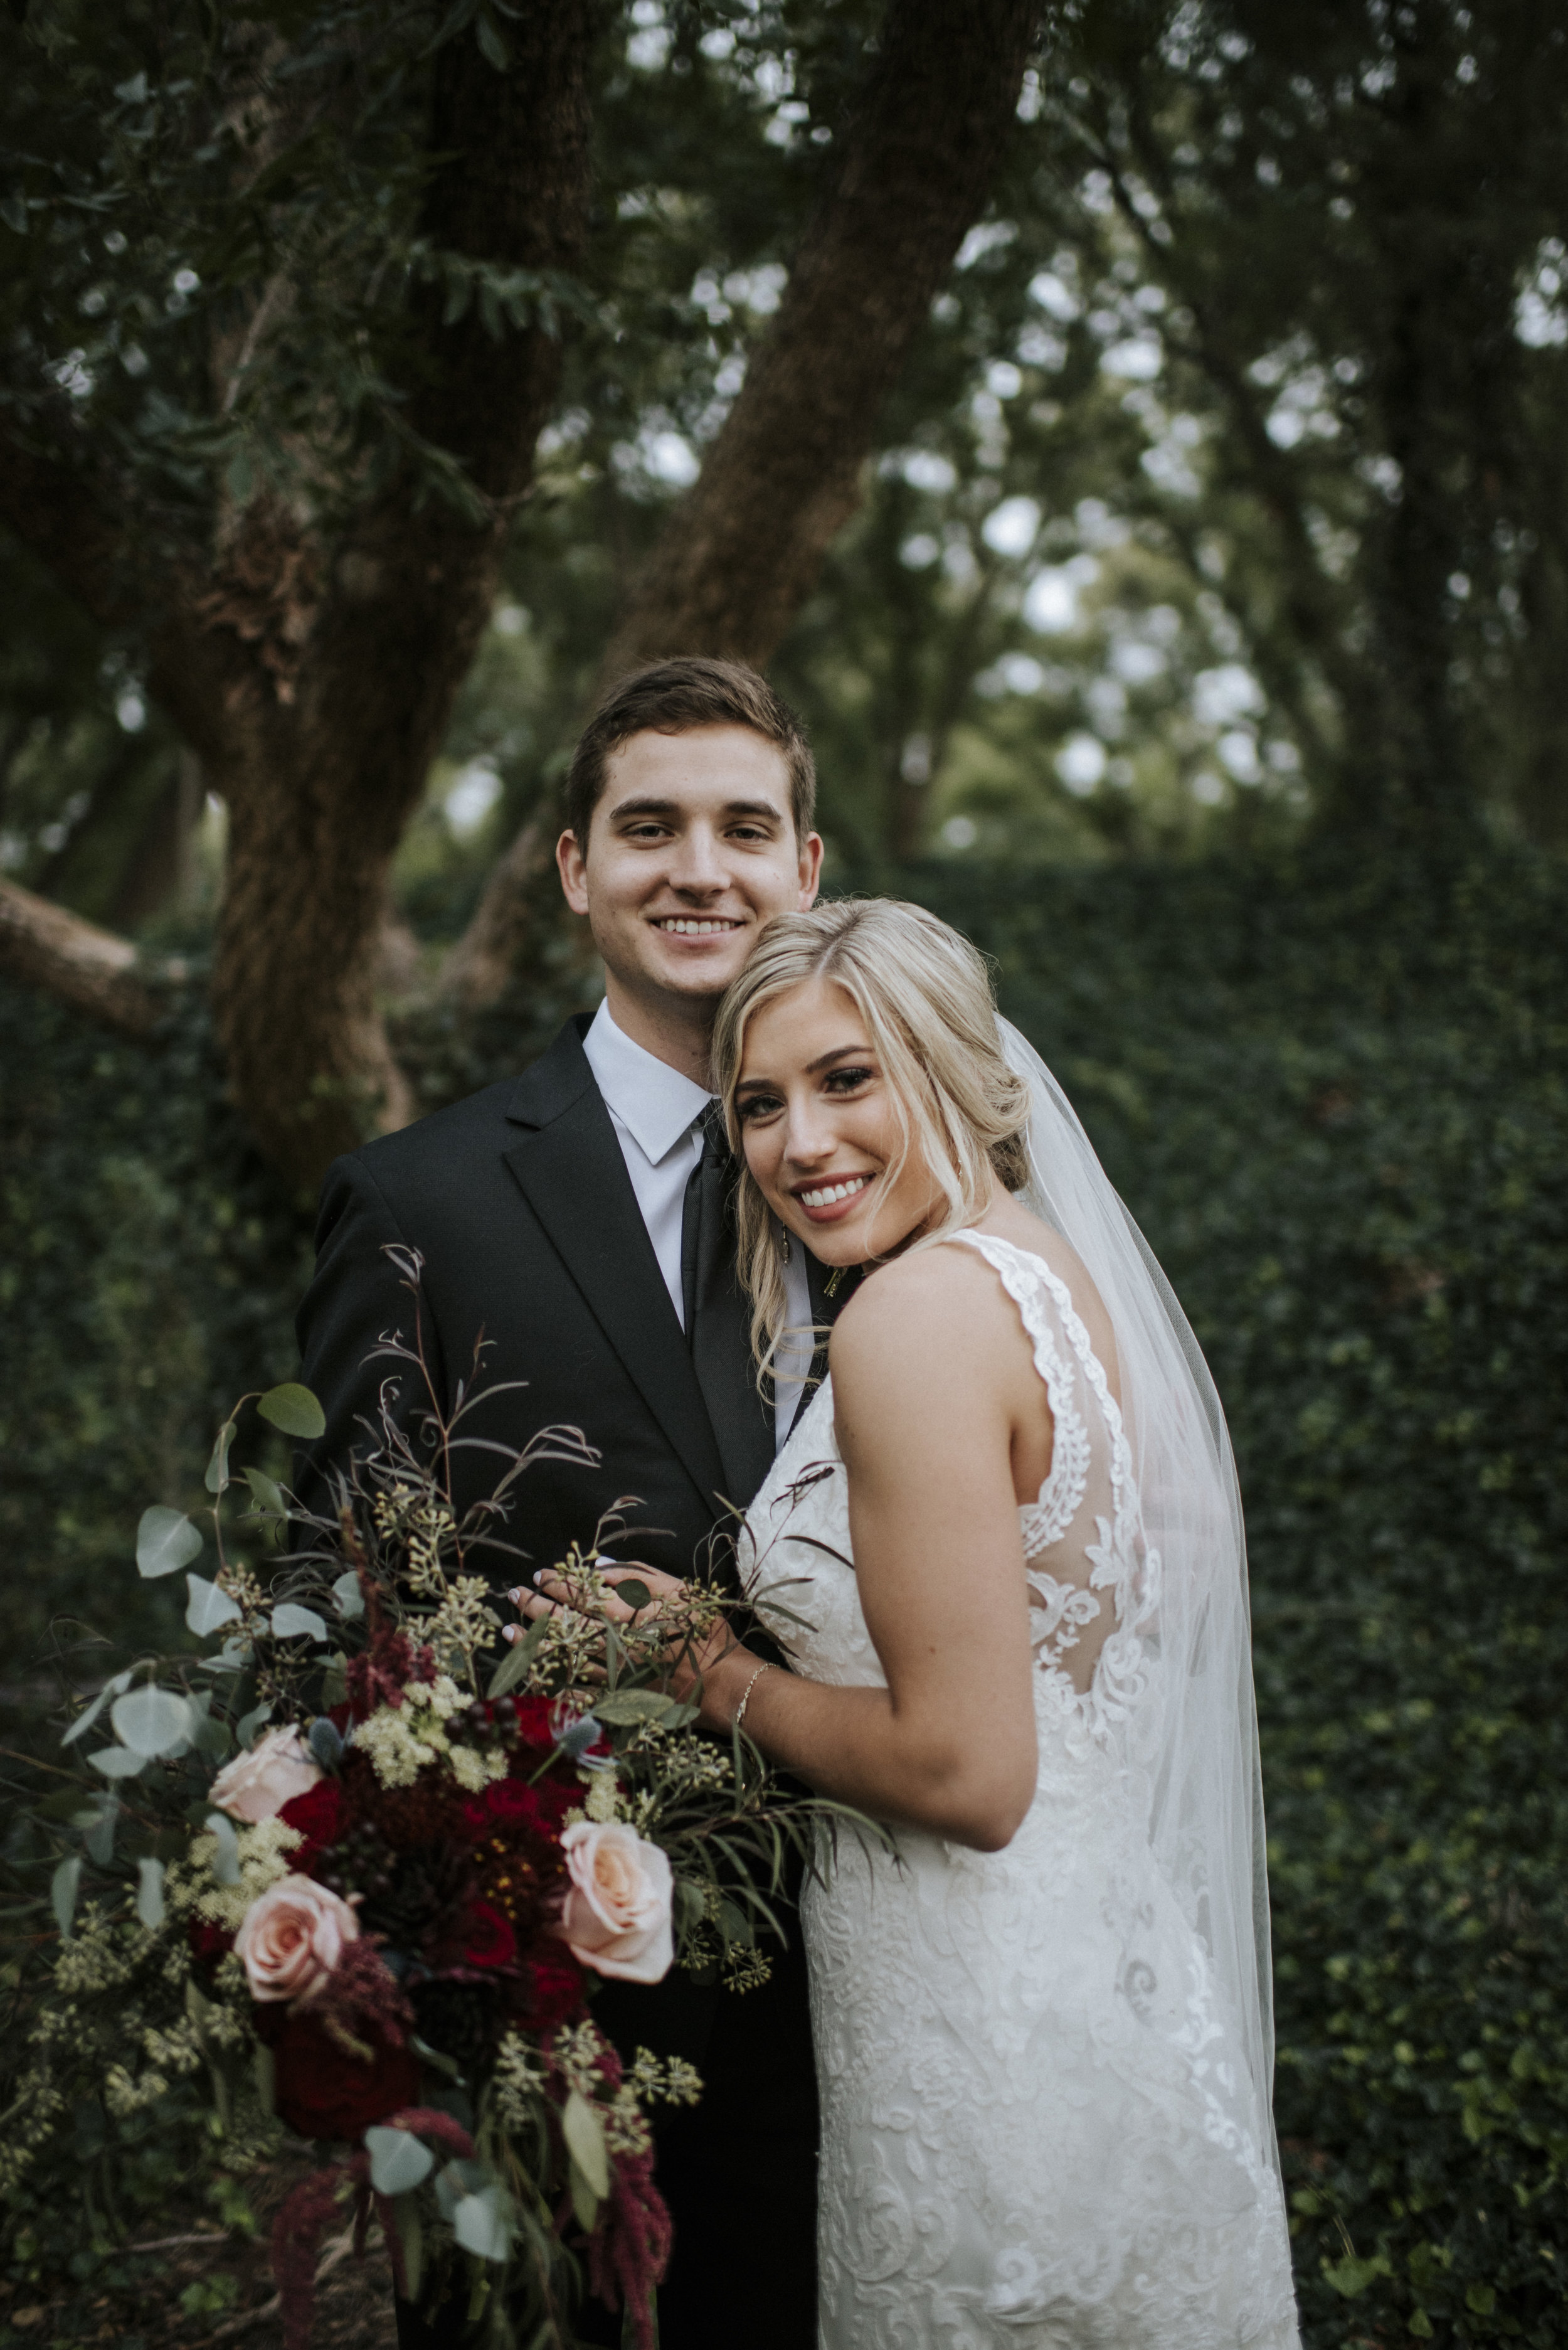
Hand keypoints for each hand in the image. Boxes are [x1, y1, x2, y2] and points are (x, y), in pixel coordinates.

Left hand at [509, 1560, 733, 1700]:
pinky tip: (532, 1678)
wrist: (725, 1685)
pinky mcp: (616, 1700)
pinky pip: (577, 1695)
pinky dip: (552, 1687)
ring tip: (509, 1632)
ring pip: (563, 1656)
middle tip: (514, 1596)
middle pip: (566, 1622)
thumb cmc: (706, 1634)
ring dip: (533, 1643)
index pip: (583, 1594)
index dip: (559, 1583)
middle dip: (536, 1608)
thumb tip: (600, 1566)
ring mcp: (611, 1675)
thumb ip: (641, 1576)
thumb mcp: (681, 1592)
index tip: (540, 1575)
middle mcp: (614, 1643)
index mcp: (629, 1613)